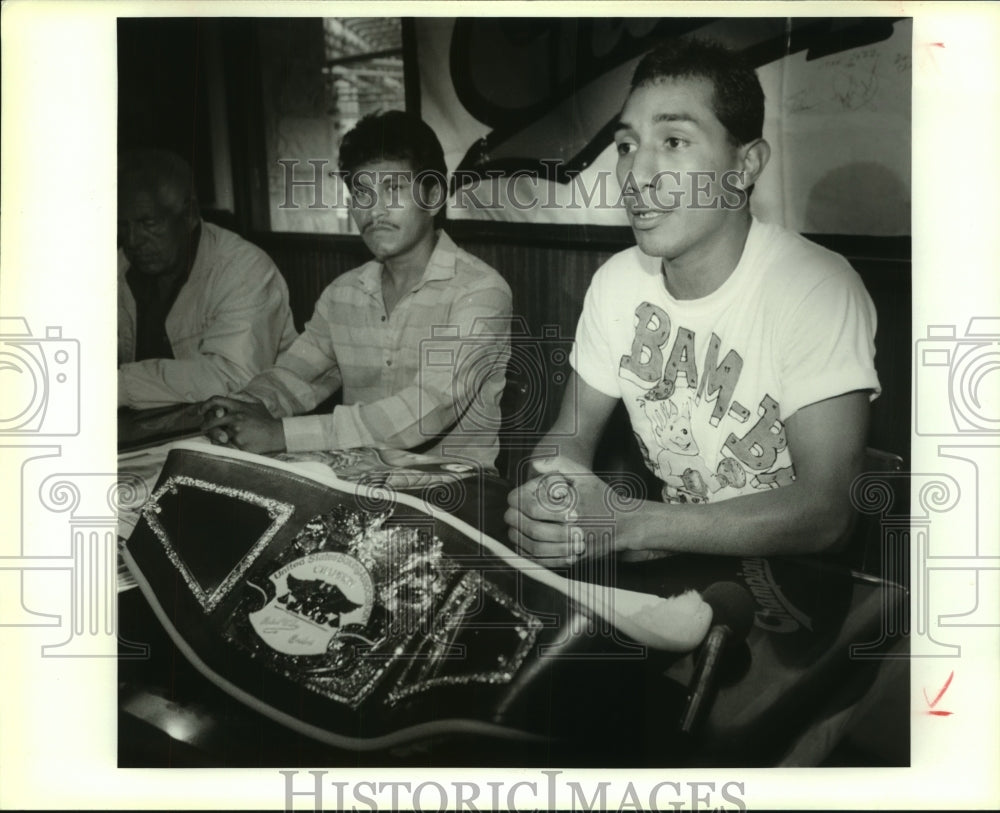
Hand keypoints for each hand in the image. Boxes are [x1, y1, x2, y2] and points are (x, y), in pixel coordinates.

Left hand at [199, 396, 285, 453]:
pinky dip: (223, 447)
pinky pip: (225, 446)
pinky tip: (226, 446)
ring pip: (217, 435)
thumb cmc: (267, 420)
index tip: (201, 411)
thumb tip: (230, 393)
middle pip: (212, 421)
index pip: (216, 400)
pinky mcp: (240, 445)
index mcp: (239, 407)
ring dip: (214, 437)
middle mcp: (236, 418)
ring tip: (216, 438)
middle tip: (204, 428)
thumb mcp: (257, 403)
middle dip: (206, 425)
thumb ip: (243, 396)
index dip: (205, 405)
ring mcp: (237, 432)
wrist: (278, 435)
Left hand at [504, 456, 638, 566]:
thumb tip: (535, 463)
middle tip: (511, 515)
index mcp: (568, 505)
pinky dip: (530, 554)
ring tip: (515, 529)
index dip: (518, 501)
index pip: (529, 505)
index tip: (516, 500)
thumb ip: (560, 465)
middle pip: (528, 528)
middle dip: (516, 520)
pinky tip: (525, 545)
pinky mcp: (572, 560)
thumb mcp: (584, 475)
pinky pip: (544, 562)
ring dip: (519, 538)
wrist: (624, 524)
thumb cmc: (601, 498)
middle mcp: (570, 528)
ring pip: (534, 547)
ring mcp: (571, 547)